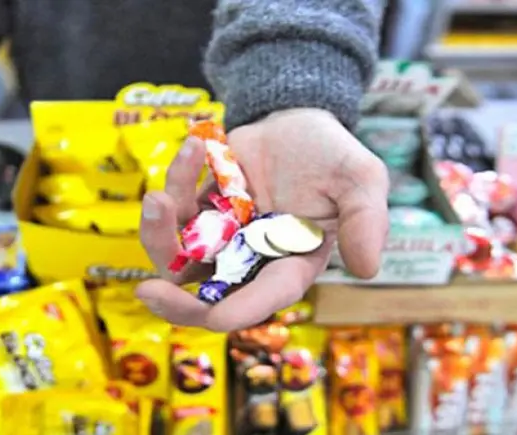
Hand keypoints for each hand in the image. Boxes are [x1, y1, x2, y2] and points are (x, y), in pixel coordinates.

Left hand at [137, 108, 388, 330]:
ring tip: (157, 198)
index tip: (215, 317)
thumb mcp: (361, 178)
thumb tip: (368, 268)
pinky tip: (192, 147)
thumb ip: (366, 219)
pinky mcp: (199, 214)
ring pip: (178, 259)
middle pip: (210, 297)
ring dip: (160, 234)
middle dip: (178, 302)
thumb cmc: (331, 154)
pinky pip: (174, 213)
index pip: (268, 295)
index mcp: (293, 263)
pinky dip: (175, 182)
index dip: (243, 310)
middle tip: (148, 292)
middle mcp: (252, 261)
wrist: (295, 122)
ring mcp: (221, 240)